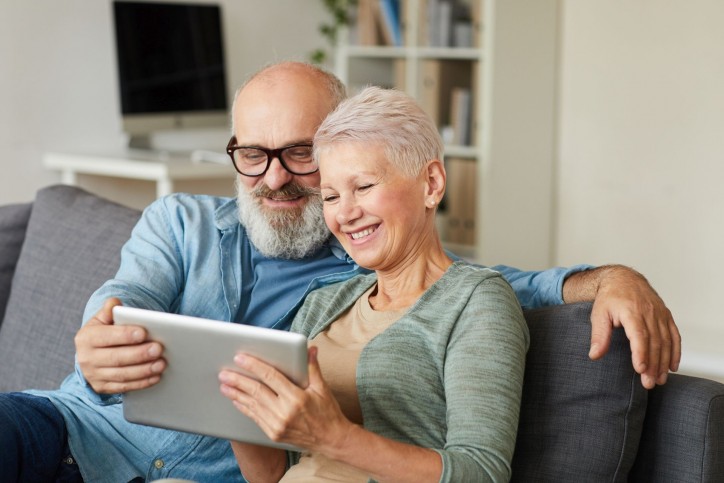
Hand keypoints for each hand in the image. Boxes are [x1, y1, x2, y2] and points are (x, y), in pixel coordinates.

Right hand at [74, 298, 165, 393]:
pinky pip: (124, 387)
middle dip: (139, 354)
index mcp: (86, 338)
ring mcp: (94, 376)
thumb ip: (109, 311)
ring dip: (143, 370)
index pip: (106, 336)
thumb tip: (115, 302)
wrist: (89, 356)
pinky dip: (141, 383)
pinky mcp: (102, 388)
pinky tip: (156, 377)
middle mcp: (86, 359)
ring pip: (122, 375)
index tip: (144, 333)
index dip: (125, 335)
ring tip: (162, 363)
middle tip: (159, 348)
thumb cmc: (102, 333)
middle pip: (116, 358)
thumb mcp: (101, 320)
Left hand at [219, 346, 351, 451]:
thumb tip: (310, 349)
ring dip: (236, 394)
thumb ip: (313, 367)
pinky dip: (244, 407)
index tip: (240, 358)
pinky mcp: (273, 434)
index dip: (254, 366)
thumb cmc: (328, 412)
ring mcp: (277, 425)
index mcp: (297, 397)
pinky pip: (255, 417)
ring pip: (252, 405)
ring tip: (224, 384)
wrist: (331, 440)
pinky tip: (236, 400)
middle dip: (238, 380)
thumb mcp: (322, 388)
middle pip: (256, 391)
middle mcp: (285, 412)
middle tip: (224, 372)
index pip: (270, 377)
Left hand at [566, 265, 680, 388]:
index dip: (641, 353)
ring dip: (664, 362)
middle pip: (655, 342)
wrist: (623, 278)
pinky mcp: (666, 316)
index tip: (640, 369)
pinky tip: (672, 366)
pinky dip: (676, 351)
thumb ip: (599, 335)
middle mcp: (649, 312)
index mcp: (631, 311)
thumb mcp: (598, 314)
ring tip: (659, 380)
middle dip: (653, 365)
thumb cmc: (609, 298)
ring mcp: (660, 314)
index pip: (639, 335)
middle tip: (649, 383)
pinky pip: (674, 335)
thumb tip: (594, 355)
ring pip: (666, 341)